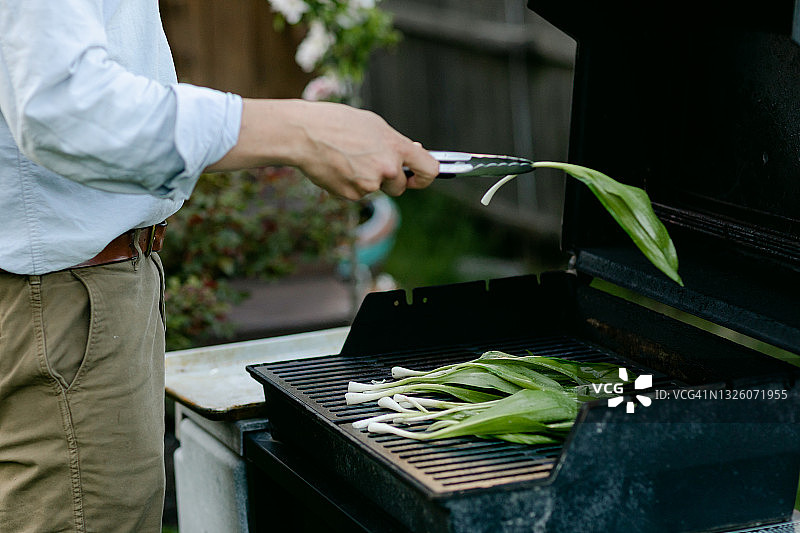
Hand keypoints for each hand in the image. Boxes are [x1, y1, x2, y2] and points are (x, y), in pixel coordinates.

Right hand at [207, 99, 438, 199]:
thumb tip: (414, 152)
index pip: (429, 169)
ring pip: (375, 189)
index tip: (419, 177)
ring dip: (367, 180)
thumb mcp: (373, 125)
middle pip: (400, 186)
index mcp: (396, 147)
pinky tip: (337, 167)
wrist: (304, 134)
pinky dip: (349, 184)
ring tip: (347, 159)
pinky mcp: (352, 195)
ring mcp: (369, 184)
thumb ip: (394, 142)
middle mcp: (387, 168)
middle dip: (389, 180)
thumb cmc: (337, 122)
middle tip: (368, 162)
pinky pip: (357, 193)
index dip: (426, 176)